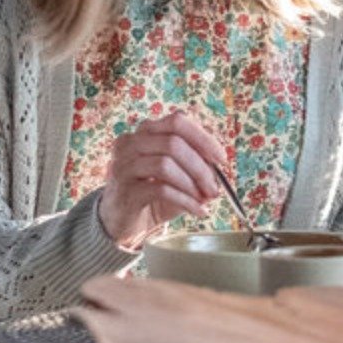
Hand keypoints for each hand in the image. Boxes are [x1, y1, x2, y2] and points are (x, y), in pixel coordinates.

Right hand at [96, 113, 225, 249]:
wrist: (121, 221)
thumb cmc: (152, 193)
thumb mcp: (177, 176)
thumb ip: (197, 168)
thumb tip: (219, 174)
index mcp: (145, 132)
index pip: (176, 121)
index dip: (203, 138)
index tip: (220, 159)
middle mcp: (129, 143)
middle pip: (173, 143)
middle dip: (200, 167)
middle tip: (214, 188)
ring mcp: (123, 165)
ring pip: (165, 165)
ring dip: (192, 184)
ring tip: (204, 199)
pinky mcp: (124, 189)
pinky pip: (160, 189)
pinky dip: (185, 200)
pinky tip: (197, 210)